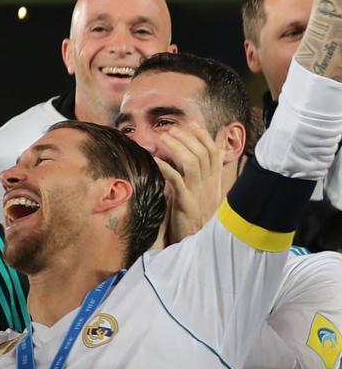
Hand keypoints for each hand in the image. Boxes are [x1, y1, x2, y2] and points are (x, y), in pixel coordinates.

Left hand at [153, 121, 224, 243]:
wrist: (198, 246)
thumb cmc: (197, 218)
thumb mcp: (203, 194)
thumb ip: (203, 175)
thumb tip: (200, 162)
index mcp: (213, 182)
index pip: (214, 152)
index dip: (203, 135)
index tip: (190, 123)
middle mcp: (209, 185)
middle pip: (203, 153)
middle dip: (187, 137)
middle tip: (170, 128)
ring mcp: (198, 194)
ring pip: (192, 162)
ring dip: (176, 147)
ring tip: (161, 138)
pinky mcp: (186, 204)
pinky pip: (177, 181)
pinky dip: (166, 167)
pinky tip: (155, 159)